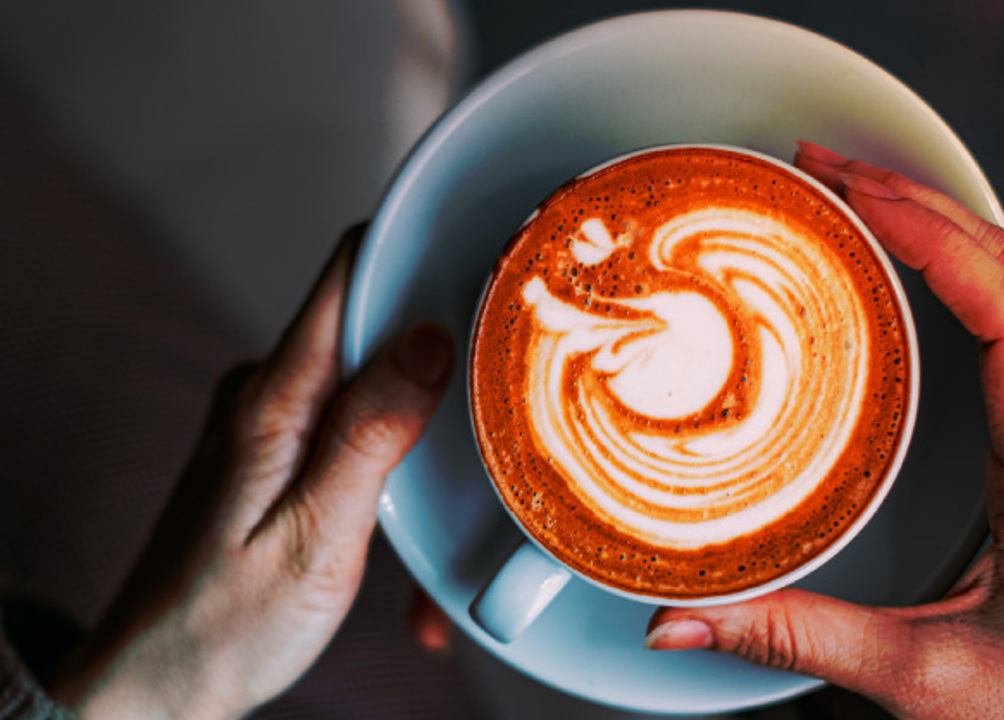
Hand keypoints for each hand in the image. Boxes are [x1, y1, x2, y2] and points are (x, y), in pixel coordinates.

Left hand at [49, 226, 454, 719]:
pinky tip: (404, 536)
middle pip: (373, 324)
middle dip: (442, 360)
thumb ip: (371, 433)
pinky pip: (353, 430)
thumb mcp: (317, 537)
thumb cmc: (223, 626)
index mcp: (275, 398)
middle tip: (494, 406)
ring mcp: (272, 422)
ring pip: (373, 385)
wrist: (157, 684)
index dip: (420, 250)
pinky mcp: (279, 454)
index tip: (487, 260)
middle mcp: (269, 394)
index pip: (348, 272)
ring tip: (441, 514)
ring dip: (422, 435)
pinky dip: (392, 471)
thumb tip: (427, 340)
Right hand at [644, 143, 1003, 718]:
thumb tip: (679, 620)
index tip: (861, 198)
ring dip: (956, 222)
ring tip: (866, 192)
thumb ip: (795, 638)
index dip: (938, 242)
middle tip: (830, 170)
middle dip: (925, 204)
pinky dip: (980, 262)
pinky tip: (924, 255)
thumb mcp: (918, 682)